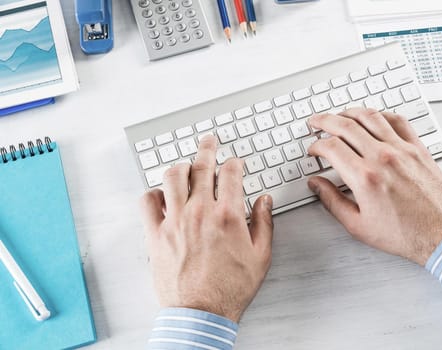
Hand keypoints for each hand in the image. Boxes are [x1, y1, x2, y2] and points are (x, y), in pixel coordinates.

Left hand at [141, 135, 273, 321]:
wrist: (202, 312)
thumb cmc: (230, 287)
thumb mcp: (261, 255)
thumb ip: (264, 223)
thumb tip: (265, 200)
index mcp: (228, 215)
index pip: (231, 173)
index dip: (234, 163)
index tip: (234, 162)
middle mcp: (200, 211)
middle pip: (201, 167)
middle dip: (207, 148)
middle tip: (209, 140)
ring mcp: (175, 220)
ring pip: (173, 176)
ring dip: (181, 165)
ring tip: (186, 164)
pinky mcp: (156, 233)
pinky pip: (148, 201)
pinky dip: (154, 192)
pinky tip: (162, 194)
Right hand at [307, 108, 441, 265]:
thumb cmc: (404, 233)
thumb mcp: (357, 225)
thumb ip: (332, 201)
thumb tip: (316, 185)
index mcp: (364, 177)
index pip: (331, 147)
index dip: (316, 145)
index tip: (313, 150)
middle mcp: (382, 158)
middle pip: (346, 125)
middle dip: (325, 121)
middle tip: (315, 121)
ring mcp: (402, 150)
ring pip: (370, 117)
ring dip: (350, 112)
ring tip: (340, 115)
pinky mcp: (418, 149)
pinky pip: (398, 121)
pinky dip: (381, 114)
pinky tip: (373, 117)